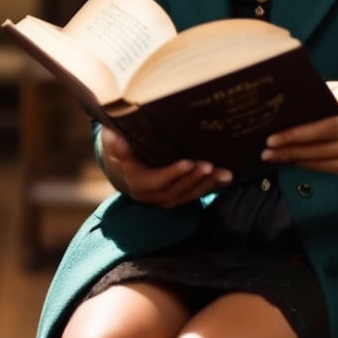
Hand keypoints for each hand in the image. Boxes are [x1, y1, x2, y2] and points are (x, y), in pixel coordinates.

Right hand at [99, 125, 233, 207]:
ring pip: (186, 196)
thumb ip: (114, 141)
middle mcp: (149, 195)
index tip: (189, 162)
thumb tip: (116, 138)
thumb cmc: (118, 147)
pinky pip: (193, 195)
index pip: (155, 181)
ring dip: (206, 185)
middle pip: (174, 191)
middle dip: (194, 179)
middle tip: (210, 165)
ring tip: (223, 173)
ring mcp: (162, 198)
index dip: (172, 174)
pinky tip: (225, 178)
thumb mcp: (112, 142)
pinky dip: (210, 187)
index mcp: (135, 182)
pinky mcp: (174, 196)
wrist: (121, 166)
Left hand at [261, 81, 337, 175]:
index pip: (327, 116)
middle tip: (267, 147)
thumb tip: (282, 103)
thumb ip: (319, 94)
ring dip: (293, 157)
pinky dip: (303, 164)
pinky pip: (324, 167)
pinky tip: (287, 160)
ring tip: (269, 156)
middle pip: (324, 138)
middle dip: (293, 144)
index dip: (301, 128)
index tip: (274, 132)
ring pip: (322, 156)